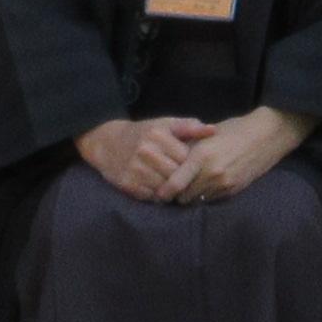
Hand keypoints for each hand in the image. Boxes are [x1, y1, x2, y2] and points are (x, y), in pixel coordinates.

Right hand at [78, 113, 207, 204]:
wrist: (109, 143)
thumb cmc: (145, 134)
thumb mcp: (166, 124)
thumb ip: (190, 127)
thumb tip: (213, 130)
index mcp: (158, 135)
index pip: (187, 158)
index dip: (192, 164)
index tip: (192, 165)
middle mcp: (146, 151)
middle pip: (177, 175)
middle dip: (182, 178)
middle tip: (184, 179)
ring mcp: (135, 169)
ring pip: (165, 188)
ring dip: (171, 189)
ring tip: (172, 183)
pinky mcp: (128, 185)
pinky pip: (152, 197)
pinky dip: (157, 195)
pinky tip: (158, 187)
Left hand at [175, 103, 317, 204]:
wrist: (266, 136)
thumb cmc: (234, 130)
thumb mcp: (207, 135)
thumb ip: (188, 150)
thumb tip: (165, 162)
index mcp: (201, 155)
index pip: (174, 183)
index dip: (163, 191)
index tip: (157, 192)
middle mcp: (211, 173)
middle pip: (183, 196)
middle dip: (175, 195)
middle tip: (170, 190)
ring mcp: (223, 183)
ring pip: (196, 200)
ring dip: (190, 196)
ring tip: (187, 188)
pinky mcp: (233, 190)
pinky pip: (210, 200)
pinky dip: (204, 195)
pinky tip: (204, 186)